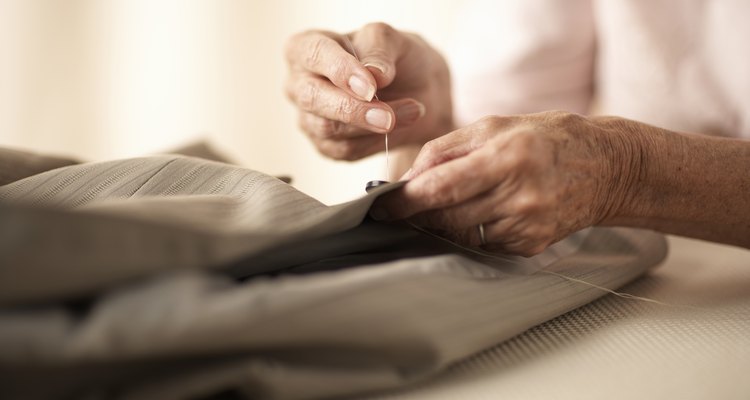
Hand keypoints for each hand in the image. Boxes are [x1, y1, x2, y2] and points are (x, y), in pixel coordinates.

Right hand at [285, 23, 452, 160]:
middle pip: (312, 98)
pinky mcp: (325, 144)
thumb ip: (379, 49)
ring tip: (412, 112)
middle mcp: (299, 84)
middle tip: (388, 116)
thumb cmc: (396, 58)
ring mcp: (309, 117)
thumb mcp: (393, 40)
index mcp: (305, 47)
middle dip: (352, 109)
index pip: (314, 54)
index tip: (371, 86)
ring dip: (371, 126)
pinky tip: (400, 126)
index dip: (341, 70)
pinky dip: (376, 141)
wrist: (419, 90)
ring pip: (328, 129)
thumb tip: (374, 74)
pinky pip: (345, 149)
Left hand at [372, 111, 635, 255]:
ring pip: (461, 235)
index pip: (442, 187)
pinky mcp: (530, 245)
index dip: (406, 200)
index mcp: (507, 158)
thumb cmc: (545, 139)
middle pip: (447, 217)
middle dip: (418, 214)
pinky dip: (469, 231)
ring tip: (443, 205)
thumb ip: (446, 149)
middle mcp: (519, 196)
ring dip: (442, 223)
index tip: (382, 206)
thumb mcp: (495, 126)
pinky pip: (483, 244)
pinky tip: (479, 213)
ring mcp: (526, 225)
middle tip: (402, 207)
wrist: (605, 168)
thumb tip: (408, 178)